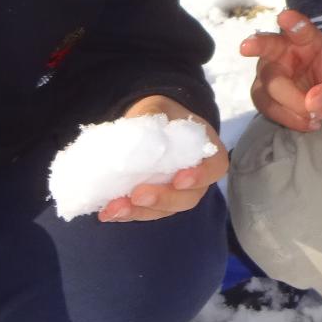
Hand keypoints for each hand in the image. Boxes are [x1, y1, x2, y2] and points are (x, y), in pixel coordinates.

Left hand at [99, 97, 228, 222]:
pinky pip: (144, 212)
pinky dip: (126, 213)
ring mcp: (176, 193)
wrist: (147, 124)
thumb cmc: (160, 115)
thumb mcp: (158, 108)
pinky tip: (107, 212)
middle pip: (188, 197)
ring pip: (165, 210)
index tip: (179, 180)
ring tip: (114, 208)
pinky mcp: (155, 203)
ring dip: (139, 211)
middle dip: (162, 199)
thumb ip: (152, 117)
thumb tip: (137, 137)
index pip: (214, 168)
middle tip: (138, 195)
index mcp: (207, 151)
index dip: (200, 177)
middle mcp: (196, 178)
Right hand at [240, 9, 321, 132]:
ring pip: (265, 90)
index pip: (299, 29)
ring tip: (315, 118)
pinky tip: (307, 123)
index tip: (285, 16)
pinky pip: (266, 107)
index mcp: (306, 39)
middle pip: (269, 62)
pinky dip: (287, 118)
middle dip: (285, 88)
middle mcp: (281, 50)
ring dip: (288, 108)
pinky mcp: (263, 91)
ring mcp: (268, 71)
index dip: (293, 23)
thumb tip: (313, 104)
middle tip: (298, 98)